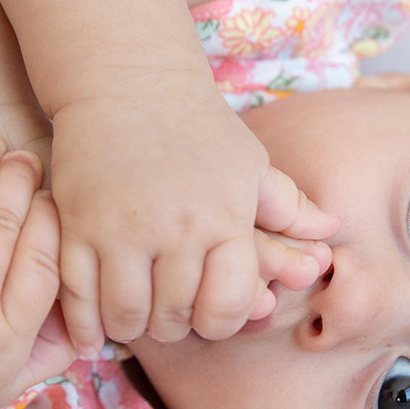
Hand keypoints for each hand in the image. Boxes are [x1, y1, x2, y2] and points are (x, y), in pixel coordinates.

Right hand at [49, 89, 340, 348]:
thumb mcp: (250, 162)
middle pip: (176, 316)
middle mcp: (176, 228)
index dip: (222, 321)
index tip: (209, 314)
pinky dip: (84, 322)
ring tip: (134, 317)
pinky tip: (92, 329)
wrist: (127, 79)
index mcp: (225, 217)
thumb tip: (333, 230)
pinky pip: (77, 294)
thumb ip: (288, 206)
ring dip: (131, 326)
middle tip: (169, 317)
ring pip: (126, 314)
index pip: (229, 303)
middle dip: (174, 325)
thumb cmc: (197, 125)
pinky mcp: (76, 224)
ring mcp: (122, 229)